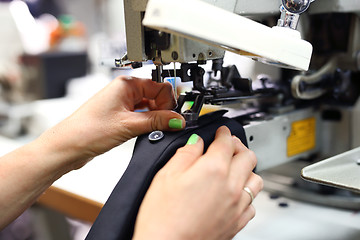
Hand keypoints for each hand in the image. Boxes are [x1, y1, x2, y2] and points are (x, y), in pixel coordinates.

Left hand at [36, 76, 184, 168]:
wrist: (68, 146)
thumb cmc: (88, 130)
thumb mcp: (129, 125)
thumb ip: (157, 121)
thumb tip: (178, 120)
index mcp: (126, 84)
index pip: (160, 86)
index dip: (169, 102)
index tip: (173, 117)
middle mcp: (125, 90)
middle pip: (156, 95)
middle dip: (163, 110)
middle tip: (166, 125)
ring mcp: (122, 103)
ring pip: (150, 106)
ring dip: (155, 117)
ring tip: (154, 130)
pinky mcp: (120, 116)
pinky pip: (141, 115)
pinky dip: (147, 123)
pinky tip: (146, 131)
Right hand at [133, 126, 262, 239]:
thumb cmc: (163, 217)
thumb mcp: (166, 175)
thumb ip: (185, 153)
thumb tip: (196, 142)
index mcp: (213, 169)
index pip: (226, 142)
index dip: (223, 133)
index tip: (221, 132)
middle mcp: (231, 186)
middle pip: (248, 157)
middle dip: (238, 146)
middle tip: (228, 145)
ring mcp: (237, 206)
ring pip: (256, 179)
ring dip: (247, 169)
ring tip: (235, 168)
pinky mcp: (237, 222)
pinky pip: (252, 203)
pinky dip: (246, 193)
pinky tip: (234, 193)